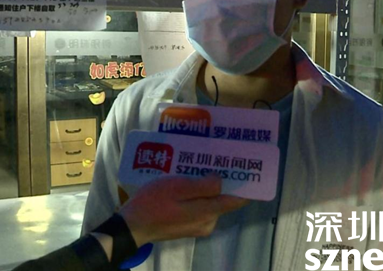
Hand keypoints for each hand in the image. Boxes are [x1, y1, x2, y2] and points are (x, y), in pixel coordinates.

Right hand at [118, 175, 248, 246]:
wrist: (131, 226)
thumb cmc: (153, 203)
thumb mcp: (178, 188)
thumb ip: (203, 186)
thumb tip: (221, 181)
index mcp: (208, 213)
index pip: (236, 200)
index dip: (246, 185)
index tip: (251, 168)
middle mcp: (207, 222)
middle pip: (223, 199)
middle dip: (224, 180)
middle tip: (222, 157)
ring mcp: (197, 226)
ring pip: (210, 202)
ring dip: (208, 185)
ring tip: (203, 164)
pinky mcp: (186, 225)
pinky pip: (199, 206)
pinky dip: (198, 193)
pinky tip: (189, 180)